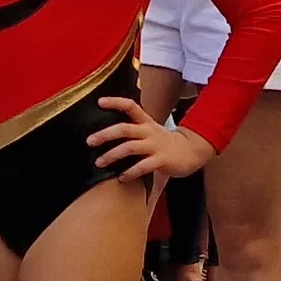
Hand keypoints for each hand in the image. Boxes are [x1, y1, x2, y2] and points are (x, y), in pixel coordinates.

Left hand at [88, 95, 211, 180]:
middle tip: (89, 141)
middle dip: (105, 135)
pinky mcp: (162, 160)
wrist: (192, 151)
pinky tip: (121, 178)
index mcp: (146, 122)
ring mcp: (156, 146)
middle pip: (124, 129)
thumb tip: (105, 132)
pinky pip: (143, 166)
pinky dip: (130, 172)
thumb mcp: (150, 130)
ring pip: (130, 147)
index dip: (115, 102)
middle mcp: (149, 132)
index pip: (130, 106)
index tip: (99, 102)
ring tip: (99, 162)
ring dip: (112, 155)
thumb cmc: (164, 143)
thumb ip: (133, 130)